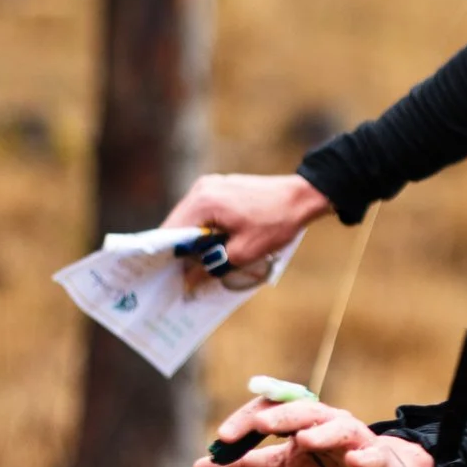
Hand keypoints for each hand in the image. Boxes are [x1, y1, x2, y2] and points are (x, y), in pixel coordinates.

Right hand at [161, 173, 332, 264]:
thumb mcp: (244, 252)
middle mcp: (201, 188)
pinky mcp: (219, 187)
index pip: (170, 232)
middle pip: (177, 224)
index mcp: (203, 202)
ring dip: (192, 240)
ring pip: (189, 219)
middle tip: (181, 275)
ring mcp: (209, 185)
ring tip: (197, 263)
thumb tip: (188, 280)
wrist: (301, 197)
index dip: (165, 256)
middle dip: (179, 250)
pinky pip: (201, 211)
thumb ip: (211, 266)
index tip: (164, 276)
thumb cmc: (276, 223)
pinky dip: (203, 228)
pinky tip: (211, 245)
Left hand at [193, 396, 434, 466]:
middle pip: (303, 410)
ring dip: (320, 433)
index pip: (271, 408)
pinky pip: (372, 456)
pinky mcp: (375, 460)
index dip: (247, 419)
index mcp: (301, 419)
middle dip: (280, 416)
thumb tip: (201, 466)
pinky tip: (355, 460)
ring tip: (304, 440)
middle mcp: (327, 421)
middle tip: (258, 425)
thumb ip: (244, 464)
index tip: (222, 437)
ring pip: (338, 428)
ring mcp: (354, 438)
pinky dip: (364, 457)